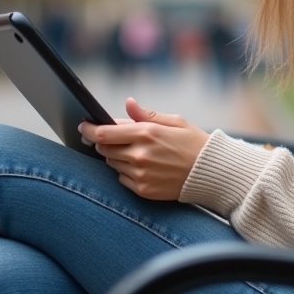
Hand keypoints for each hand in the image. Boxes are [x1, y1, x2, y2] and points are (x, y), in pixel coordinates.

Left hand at [78, 98, 209, 200]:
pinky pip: (122, 179)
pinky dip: (126, 172)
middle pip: (104, 149)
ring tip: (135, 152)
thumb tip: (128, 103)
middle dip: (104, 143)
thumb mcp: (174, 121)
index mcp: (147, 133)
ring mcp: (141, 174)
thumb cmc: (194, 143)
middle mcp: (140, 154)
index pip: (104, 133)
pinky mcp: (143, 190)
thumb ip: (146, 114)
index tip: (83, 126)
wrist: (210, 173)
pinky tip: (143, 167)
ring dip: (116, 157)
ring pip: (112, 164)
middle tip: (113, 139)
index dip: (89, 129)